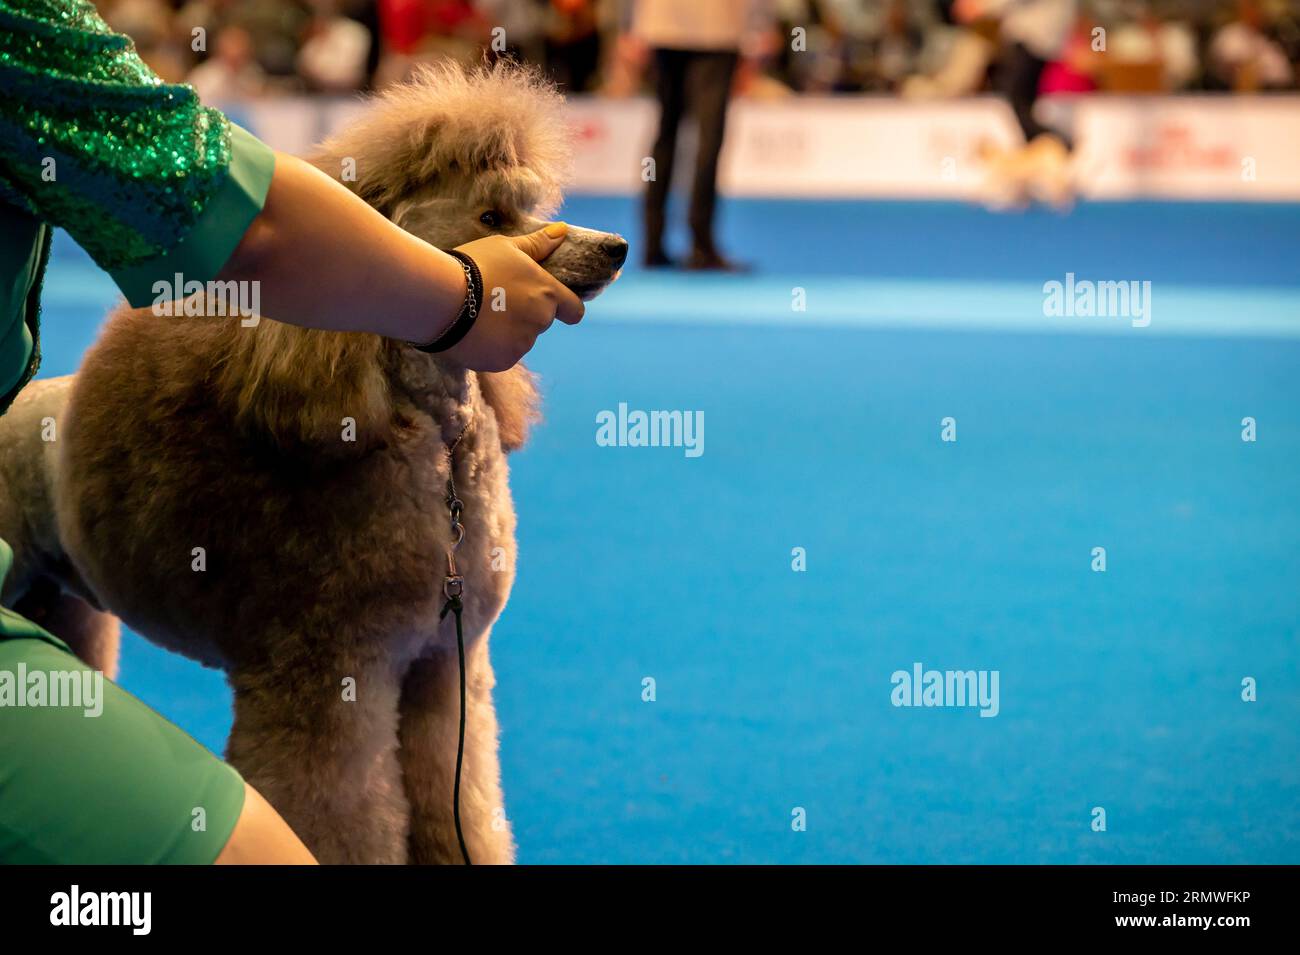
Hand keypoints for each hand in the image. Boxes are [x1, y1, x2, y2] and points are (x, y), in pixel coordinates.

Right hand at [440, 223, 584, 371]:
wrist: (442, 297)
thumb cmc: (475, 265)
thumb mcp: (506, 247)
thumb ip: (537, 244)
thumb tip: (562, 230)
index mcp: (547, 293)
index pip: (574, 310)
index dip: (566, 308)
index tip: (555, 306)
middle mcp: (541, 321)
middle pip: (541, 322)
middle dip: (525, 314)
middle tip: (496, 300)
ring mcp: (522, 343)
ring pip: (520, 339)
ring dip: (507, 331)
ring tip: (479, 316)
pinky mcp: (503, 361)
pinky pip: (502, 355)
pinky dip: (491, 347)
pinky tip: (473, 332)